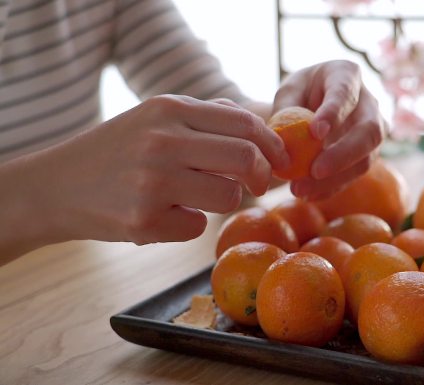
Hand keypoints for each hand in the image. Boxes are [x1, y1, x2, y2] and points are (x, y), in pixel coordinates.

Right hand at [0, 95, 287, 255]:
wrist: (56, 187)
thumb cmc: (118, 151)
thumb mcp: (154, 118)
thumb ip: (205, 117)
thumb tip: (258, 127)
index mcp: (169, 109)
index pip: (244, 122)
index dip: (272, 144)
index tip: (279, 160)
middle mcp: (163, 141)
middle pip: (246, 159)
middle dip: (263, 176)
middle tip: (258, 185)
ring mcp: (153, 182)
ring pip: (229, 197)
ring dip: (225, 202)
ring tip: (199, 197)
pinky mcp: (144, 220)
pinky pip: (197, 226)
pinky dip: (190, 223)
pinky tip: (164, 214)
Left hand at [273, 60, 386, 199]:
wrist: (313, 106)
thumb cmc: (300, 94)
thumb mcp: (288, 93)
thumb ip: (286, 110)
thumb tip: (284, 141)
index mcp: (347, 75)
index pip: (345, 93)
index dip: (334, 112)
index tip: (315, 132)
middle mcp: (369, 102)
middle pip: (369, 131)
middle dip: (343, 154)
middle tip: (315, 170)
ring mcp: (373, 131)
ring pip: (366, 158)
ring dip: (336, 178)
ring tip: (301, 189)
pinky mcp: (367, 155)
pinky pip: (354, 175)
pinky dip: (331, 188)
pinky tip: (308, 195)